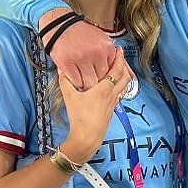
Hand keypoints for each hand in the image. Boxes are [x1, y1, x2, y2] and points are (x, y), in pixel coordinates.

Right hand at [39, 9, 132, 89]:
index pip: (114, 71)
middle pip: (103, 79)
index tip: (105, 81)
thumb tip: (123, 69)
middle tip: (94, 85)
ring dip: (87, 86)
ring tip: (84, 83)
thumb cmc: (79, 32)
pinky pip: (77, 82)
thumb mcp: (101, 39)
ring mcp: (82, 58)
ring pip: (90, 83)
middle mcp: (96, 52)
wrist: (59, 25)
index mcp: (107, 47)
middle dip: (98, 84)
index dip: (108, 78)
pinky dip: (76, 83)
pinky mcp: (68, 64)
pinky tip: (76, 80)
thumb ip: (110, 54)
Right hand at [58, 47, 129, 163]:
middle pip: (125, 77)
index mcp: (104, 90)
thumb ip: (65, 82)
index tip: (118, 50)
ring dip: (124, 76)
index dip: (119, 59)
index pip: (116, 70)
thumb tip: (62, 68)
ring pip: (124, 86)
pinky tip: (113, 86)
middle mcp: (112, 95)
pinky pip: (119, 94)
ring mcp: (113, 103)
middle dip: (124, 65)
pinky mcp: (112, 110)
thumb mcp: (70, 98)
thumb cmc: (80, 118)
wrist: (87, 138)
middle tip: (120, 56)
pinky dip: (119, 86)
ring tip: (119, 68)